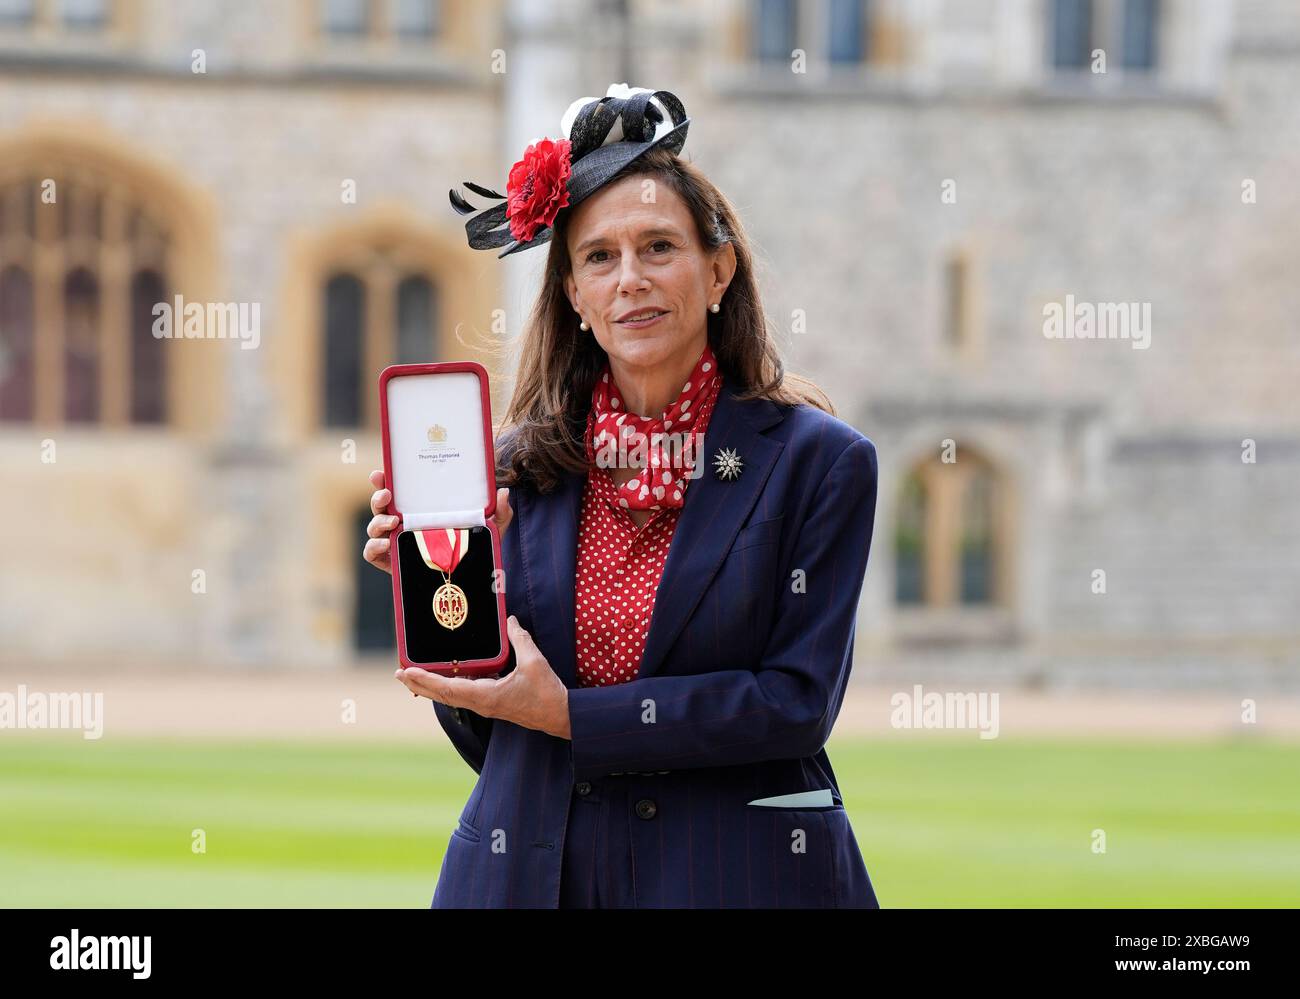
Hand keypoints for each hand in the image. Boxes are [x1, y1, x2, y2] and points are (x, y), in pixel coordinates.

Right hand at [363, 469, 513, 575]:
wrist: (471, 581)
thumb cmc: (476, 548)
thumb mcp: (491, 529)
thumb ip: (500, 512)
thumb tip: (503, 493)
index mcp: (420, 510)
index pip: (399, 491)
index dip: (385, 481)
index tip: (382, 473)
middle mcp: (404, 524)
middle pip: (381, 506)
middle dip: (378, 496)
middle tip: (387, 495)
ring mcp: (396, 544)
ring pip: (374, 527)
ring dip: (377, 522)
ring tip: (392, 522)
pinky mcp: (391, 563)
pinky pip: (372, 553)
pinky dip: (373, 546)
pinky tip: (386, 543)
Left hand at [395, 615, 569, 739]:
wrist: (561, 717)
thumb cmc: (547, 693)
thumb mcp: (534, 662)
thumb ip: (520, 639)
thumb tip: (508, 620)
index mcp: (486, 696)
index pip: (447, 688)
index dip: (425, 679)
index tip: (406, 672)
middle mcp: (481, 703)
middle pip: (442, 695)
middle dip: (419, 684)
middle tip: (400, 673)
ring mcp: (485, 705)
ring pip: (450, 696)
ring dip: (431, 686)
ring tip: (414, 676)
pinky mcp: (492, 703)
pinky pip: (463, 694)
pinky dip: (448, 686)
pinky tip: (445, 677)